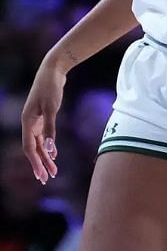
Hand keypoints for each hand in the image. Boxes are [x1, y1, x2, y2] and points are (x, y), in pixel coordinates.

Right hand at [21, 60, 66, 184]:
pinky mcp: (43, 116)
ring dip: (46, 157)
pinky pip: (43, 136)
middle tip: (47, 179)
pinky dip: (48, 146)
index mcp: (27, 122)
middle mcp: (29, 123)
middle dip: (40, 164)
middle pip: (33, 149)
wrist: (53, 71)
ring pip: (39, 143)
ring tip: (53, 171)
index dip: (35, 162)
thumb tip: (49, 148)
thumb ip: (50, 128)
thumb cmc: (50, 88)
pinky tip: (54, 155)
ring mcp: (35, 120)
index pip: (29, 148)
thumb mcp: (51, 108)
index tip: (41, 175)